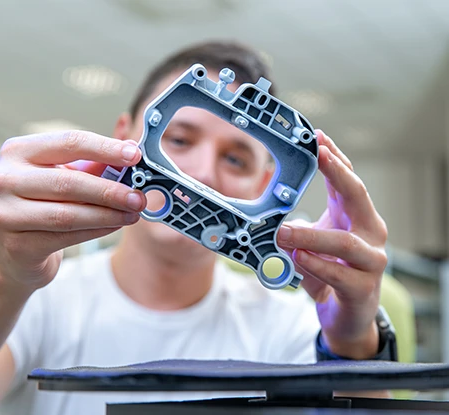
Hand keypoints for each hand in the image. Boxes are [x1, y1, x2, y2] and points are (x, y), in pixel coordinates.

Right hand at [0, 131, 145, 290]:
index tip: (135, 156)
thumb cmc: (42, 204)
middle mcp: (3, 179)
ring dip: (107, 214)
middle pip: (68, 182)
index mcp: (18, 151)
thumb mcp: (64, 176)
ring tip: (132, 214)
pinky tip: (114, 226)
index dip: (105, 149)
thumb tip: (131, 149)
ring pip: (68, 213)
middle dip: (110, 190)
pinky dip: (96, 231)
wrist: (14, 250)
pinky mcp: (16, 245)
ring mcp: (4, 213)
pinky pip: (66, 237)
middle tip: (138, 197)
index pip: (69, 143)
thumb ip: (94, 164)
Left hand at [277, 130, 387, 358]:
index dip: (335, 158)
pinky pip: (340, 275)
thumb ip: (301, 223)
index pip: (348, 181)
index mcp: (356, 218)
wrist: (346, 316)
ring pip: (346, 242)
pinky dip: (316, 265)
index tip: (317, 137)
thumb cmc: (330, 273)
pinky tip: (297, 259)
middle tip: (318, 155)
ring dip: (312, 235)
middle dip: (338, 173)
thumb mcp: (314, 242)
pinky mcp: (363, 289)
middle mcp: (369, 234)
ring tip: (284, 232)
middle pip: (358, 196)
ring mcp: (371, 262)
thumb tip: (272, 201)